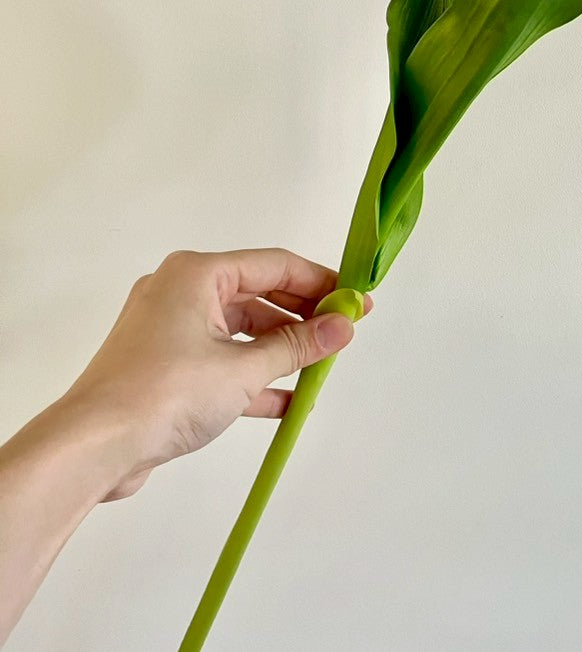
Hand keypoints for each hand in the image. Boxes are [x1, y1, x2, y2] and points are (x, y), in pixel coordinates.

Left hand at [60, 248, 369, 500]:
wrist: (92, 449)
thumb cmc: (164, 394)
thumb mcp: (244, 369)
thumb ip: (298, 345)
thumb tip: (343, 327)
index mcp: (197, 274)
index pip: (275, 265)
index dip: (321, 283)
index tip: (356, 301)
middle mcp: (181, 292)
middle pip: (259, 295)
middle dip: (303, 317)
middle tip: (343, 333)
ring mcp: (170, 330)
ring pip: (241, 330)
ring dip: (280, 350)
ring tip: (320, 368)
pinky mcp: (165, 366)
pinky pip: (222, 359)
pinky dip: (253, 375)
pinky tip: (286, 399)